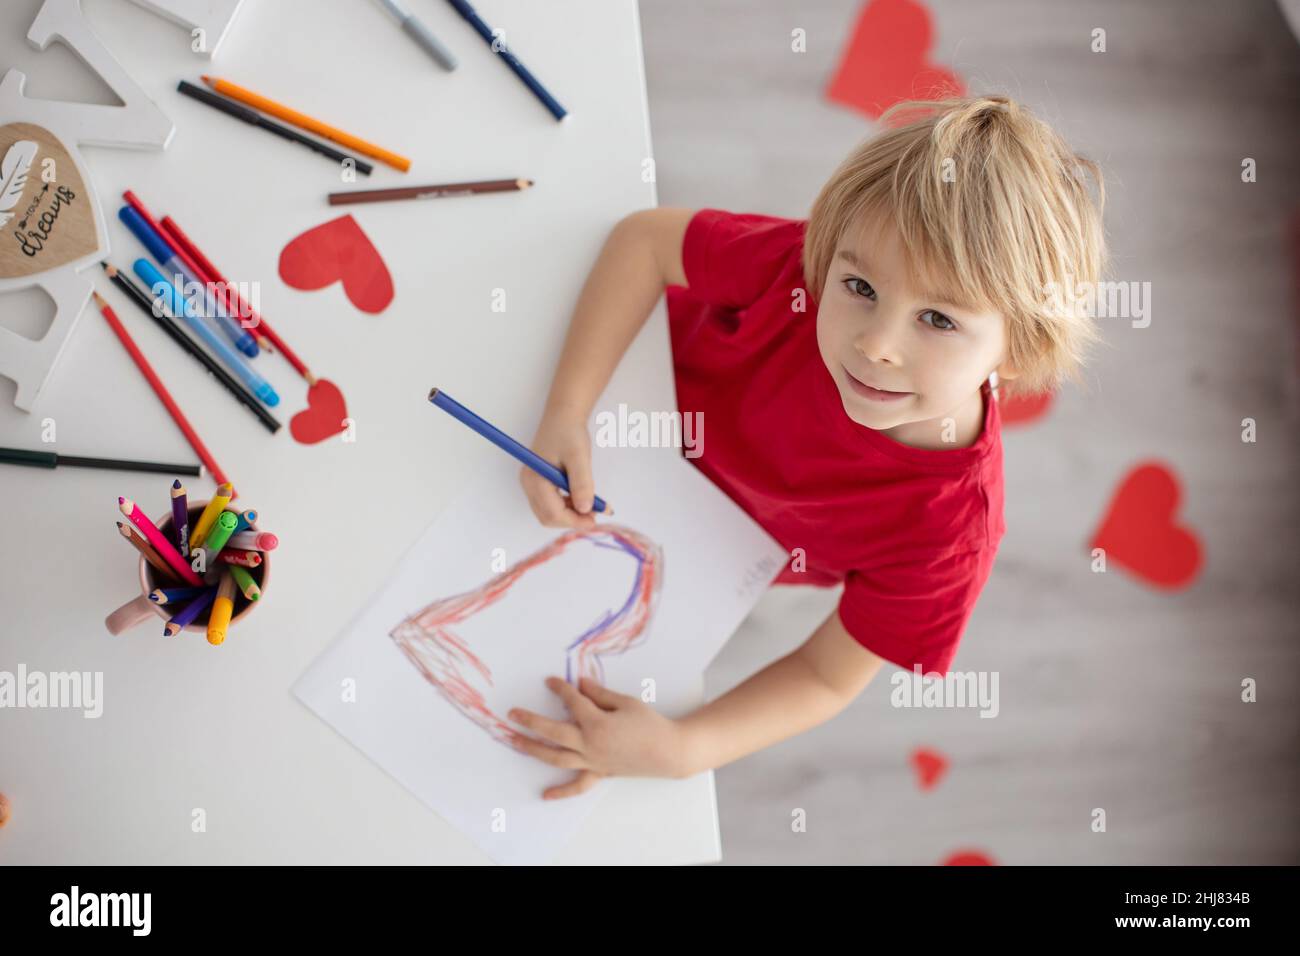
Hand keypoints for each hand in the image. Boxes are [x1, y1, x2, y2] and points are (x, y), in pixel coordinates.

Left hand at [508, 676, 687, 799]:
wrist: (669, 751)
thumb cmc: (650, 724)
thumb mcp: (626, 702)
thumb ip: (600, 694)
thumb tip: (580, 684)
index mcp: (596, 723)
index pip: (571, 702)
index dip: (560, 689)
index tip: (550, 681)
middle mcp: (589, 744)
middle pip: (552, 732)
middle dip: (530, 721)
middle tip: (512, 714)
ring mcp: (592, 762)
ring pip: (556, 757)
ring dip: (533, 750)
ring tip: (516, 742)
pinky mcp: (599, 773)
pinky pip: (577, 785)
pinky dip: (561, 791)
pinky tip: (545, 795)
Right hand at [520, 414, 597, 529]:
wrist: (563, 417)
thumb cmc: (569, 433)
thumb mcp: (579, 457)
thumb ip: (582, 484)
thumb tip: (585, 509)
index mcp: (535, 479)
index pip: (552, 513)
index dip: (574, 520)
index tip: (594, 520)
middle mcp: (528, 485)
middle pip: (548, 517)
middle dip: (571, 520)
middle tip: (594, 514)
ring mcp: (531, 485)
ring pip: (548, 513)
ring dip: (569, 514)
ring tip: (589, 504)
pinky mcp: (537, 483)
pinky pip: (550, 504)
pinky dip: (566, 507)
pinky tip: (579, 497)